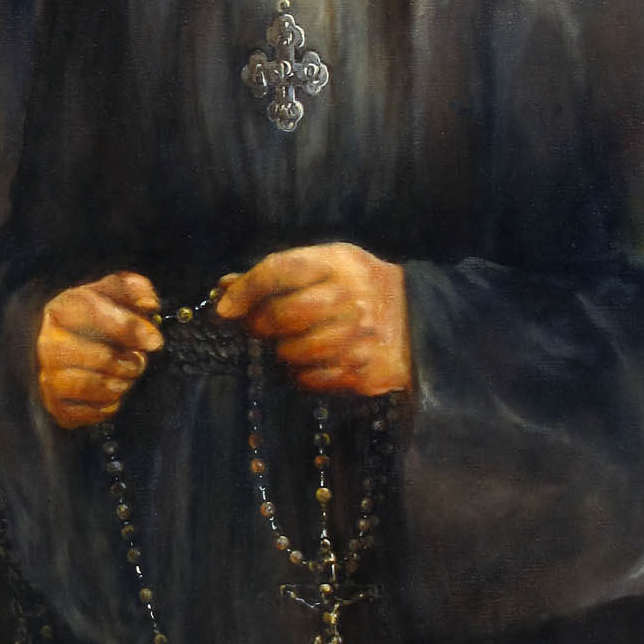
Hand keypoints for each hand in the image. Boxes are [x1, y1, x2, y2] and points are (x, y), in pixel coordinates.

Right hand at [36, 272, 164, 428]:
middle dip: (132, 362)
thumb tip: (149, 303)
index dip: (131, 328)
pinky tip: (112, 392)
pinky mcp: (56, 406)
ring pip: (96, 386)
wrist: (59, 347)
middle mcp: (49, 343)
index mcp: (61, 309)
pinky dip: (111, 404)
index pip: (96, 315)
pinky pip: (92, 412)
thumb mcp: (108, 294)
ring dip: (123, 382)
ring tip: (128, 374)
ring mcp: (48, 376)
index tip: (155, 341)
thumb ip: (132, 289)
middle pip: (102, 358)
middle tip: (139, 361)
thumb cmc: (90, 319)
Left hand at [214, 243, 410, 396]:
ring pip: (293, 352)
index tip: (224, 308)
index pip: (278, 270)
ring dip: (281, 352)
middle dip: (259, 325)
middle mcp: (351, 299)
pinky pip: (312, 379)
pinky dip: (301, 374)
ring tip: (289, 345)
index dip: (245, 290)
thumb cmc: (357, 285)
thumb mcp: (325, 264)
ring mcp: (360, 338)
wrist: (418, 317)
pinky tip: (309, 362)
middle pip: (282, 316)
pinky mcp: (365, 372)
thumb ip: (276, 273)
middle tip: (257, 329)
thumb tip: (224, 288)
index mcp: (337, 264)